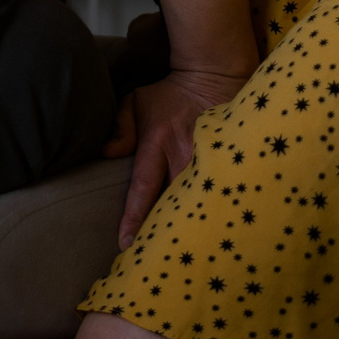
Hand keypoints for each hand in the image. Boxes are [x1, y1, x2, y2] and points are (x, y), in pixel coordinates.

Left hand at [105, 68, 247, 247]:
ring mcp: (212, 159)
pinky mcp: (232, 161)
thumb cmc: (170, 95)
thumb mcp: (136, 102)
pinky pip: (221, 194)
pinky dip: (216, 213)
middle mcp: (185, 155)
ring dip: (191, 228)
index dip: (135, 217)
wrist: (216, 76)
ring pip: (200, 203)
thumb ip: (119, 128)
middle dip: (164, 232)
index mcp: (158, 143)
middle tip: (154, 262)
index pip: (144, 188)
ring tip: (185, 259)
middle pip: (173, 203)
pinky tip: (216, 238)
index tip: (126, 243)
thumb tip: (106, 154)